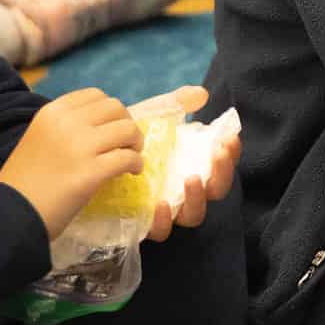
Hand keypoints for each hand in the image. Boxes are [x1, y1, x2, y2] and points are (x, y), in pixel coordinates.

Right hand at [0, 87, 145, 240]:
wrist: (8, 215)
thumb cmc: (21, 184)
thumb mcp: (37, 140)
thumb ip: (63, 129)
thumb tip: (98, 129)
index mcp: (52, 112)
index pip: (94, 95)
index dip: (110, 111)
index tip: (112, 126)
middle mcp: (67, 122)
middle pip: (115, 108)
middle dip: (126, 123)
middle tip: (127, 142)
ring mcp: (80, 146)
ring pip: (126, 129)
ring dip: (135, 142)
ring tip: (132, 156)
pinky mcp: (91, 172)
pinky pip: (127, 158)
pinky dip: (136, 163)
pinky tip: (133, 172)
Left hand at [130, 86, 240, 242]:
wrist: (93, 160)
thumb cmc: (128, 142)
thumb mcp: (151, 120)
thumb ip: (175, 106)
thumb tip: (202, 93)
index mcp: (191, 165)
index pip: (220, 165)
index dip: (230, 155)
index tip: (229, 139)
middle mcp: (184, 190)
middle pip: (215, 191)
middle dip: (221, 174)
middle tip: (218, 155)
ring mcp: (167, 210)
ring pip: (192, 215)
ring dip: (197, 198)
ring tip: (192, 179)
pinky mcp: (143, 224)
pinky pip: (160, 231)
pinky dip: (163, 220)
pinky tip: (159, 204)